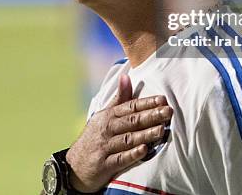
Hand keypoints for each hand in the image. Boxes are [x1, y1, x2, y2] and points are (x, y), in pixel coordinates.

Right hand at [66, 74, 172, 192]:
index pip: (130, 106)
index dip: (146, 103)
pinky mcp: (104, 165)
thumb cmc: (95, 137)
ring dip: (145, 134)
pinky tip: (144, 150)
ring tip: (161, 130)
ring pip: (128, 139)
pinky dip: (132, 154)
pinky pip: (120, 159)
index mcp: (108, 115)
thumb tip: (126, 76)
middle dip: (150, 115)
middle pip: (131, 121)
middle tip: (168, 112)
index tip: (162, 99)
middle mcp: (106, 129)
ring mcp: (105, 147)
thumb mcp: (103, 116)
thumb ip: (118, 98)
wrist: (74, 166)